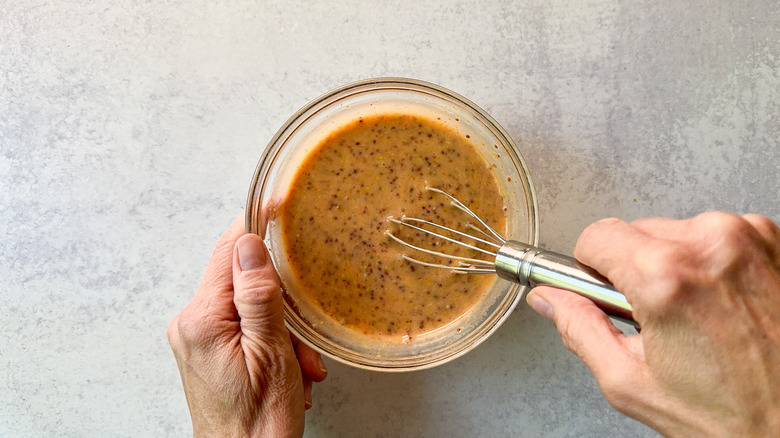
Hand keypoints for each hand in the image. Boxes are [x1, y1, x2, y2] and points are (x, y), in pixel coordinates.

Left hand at [168, 213, 327, 437]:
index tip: (278, 202)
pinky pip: (246, 325)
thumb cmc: (257, 423)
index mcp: (202, 320)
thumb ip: (259, 295)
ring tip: (300, 366)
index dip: (255, 223)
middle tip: (303, 340)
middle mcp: (192, 324)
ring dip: (284, 329)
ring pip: (251, 305)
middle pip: (243, 279)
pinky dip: (275, 340)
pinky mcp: (209, 349)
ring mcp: (199, 338)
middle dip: (283, 303)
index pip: (228, 252)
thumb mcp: (272, 353)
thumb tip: (249, 243)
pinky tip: (290, 368)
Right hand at [526, 212, 779, 436]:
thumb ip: (579, 329)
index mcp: (667, 276)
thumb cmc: (734, 416)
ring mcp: (748, 236)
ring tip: (697, 315)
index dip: (590, 267)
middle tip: (657, 317)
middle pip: (636, 232)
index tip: (602, 289)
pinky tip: (723, 304)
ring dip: (674, 265)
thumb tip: (551, 299)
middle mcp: (711, 243)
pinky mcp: (773, 238)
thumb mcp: (631, 382)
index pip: (596, 235)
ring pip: (676, 232)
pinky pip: (715, 236)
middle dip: (634, 269)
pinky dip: (710, 263)